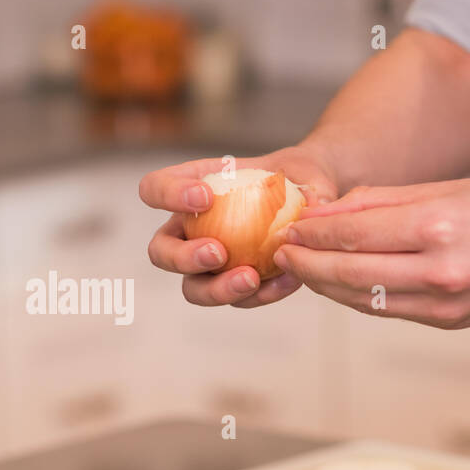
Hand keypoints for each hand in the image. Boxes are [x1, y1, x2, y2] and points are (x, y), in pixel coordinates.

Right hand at [141, 147, 338, 307]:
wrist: (313, 204)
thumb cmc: (296, 178)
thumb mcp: (303, 170)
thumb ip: (307, 184)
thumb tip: (314, 206)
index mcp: (191, 190)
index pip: (154, 189)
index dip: (168, 196)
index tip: (205, 197)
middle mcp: (189, 230)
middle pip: (160, 252)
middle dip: (183, 257)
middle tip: (218, 251)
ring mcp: (208, 264)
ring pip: (192, 288)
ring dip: (216, 288)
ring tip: (250, 278)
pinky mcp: (234, 286)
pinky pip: (237, 299)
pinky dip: (260, 294)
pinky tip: (287, 280)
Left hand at [272, 179, 469, 327]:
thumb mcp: (448, 187)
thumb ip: (381, 202)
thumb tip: (324, 214)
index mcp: (440, 227)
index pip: (354, 234)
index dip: (313, 234)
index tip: (288, 228)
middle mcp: (442, 270)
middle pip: (350, 274)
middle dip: (308, 265)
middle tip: (281, 253)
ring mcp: (448, 303)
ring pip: (365, 300)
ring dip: (327, 286)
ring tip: (303, 268)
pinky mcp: (452, 321)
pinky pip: (391, 310)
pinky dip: (360, 297)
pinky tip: (342, 283)